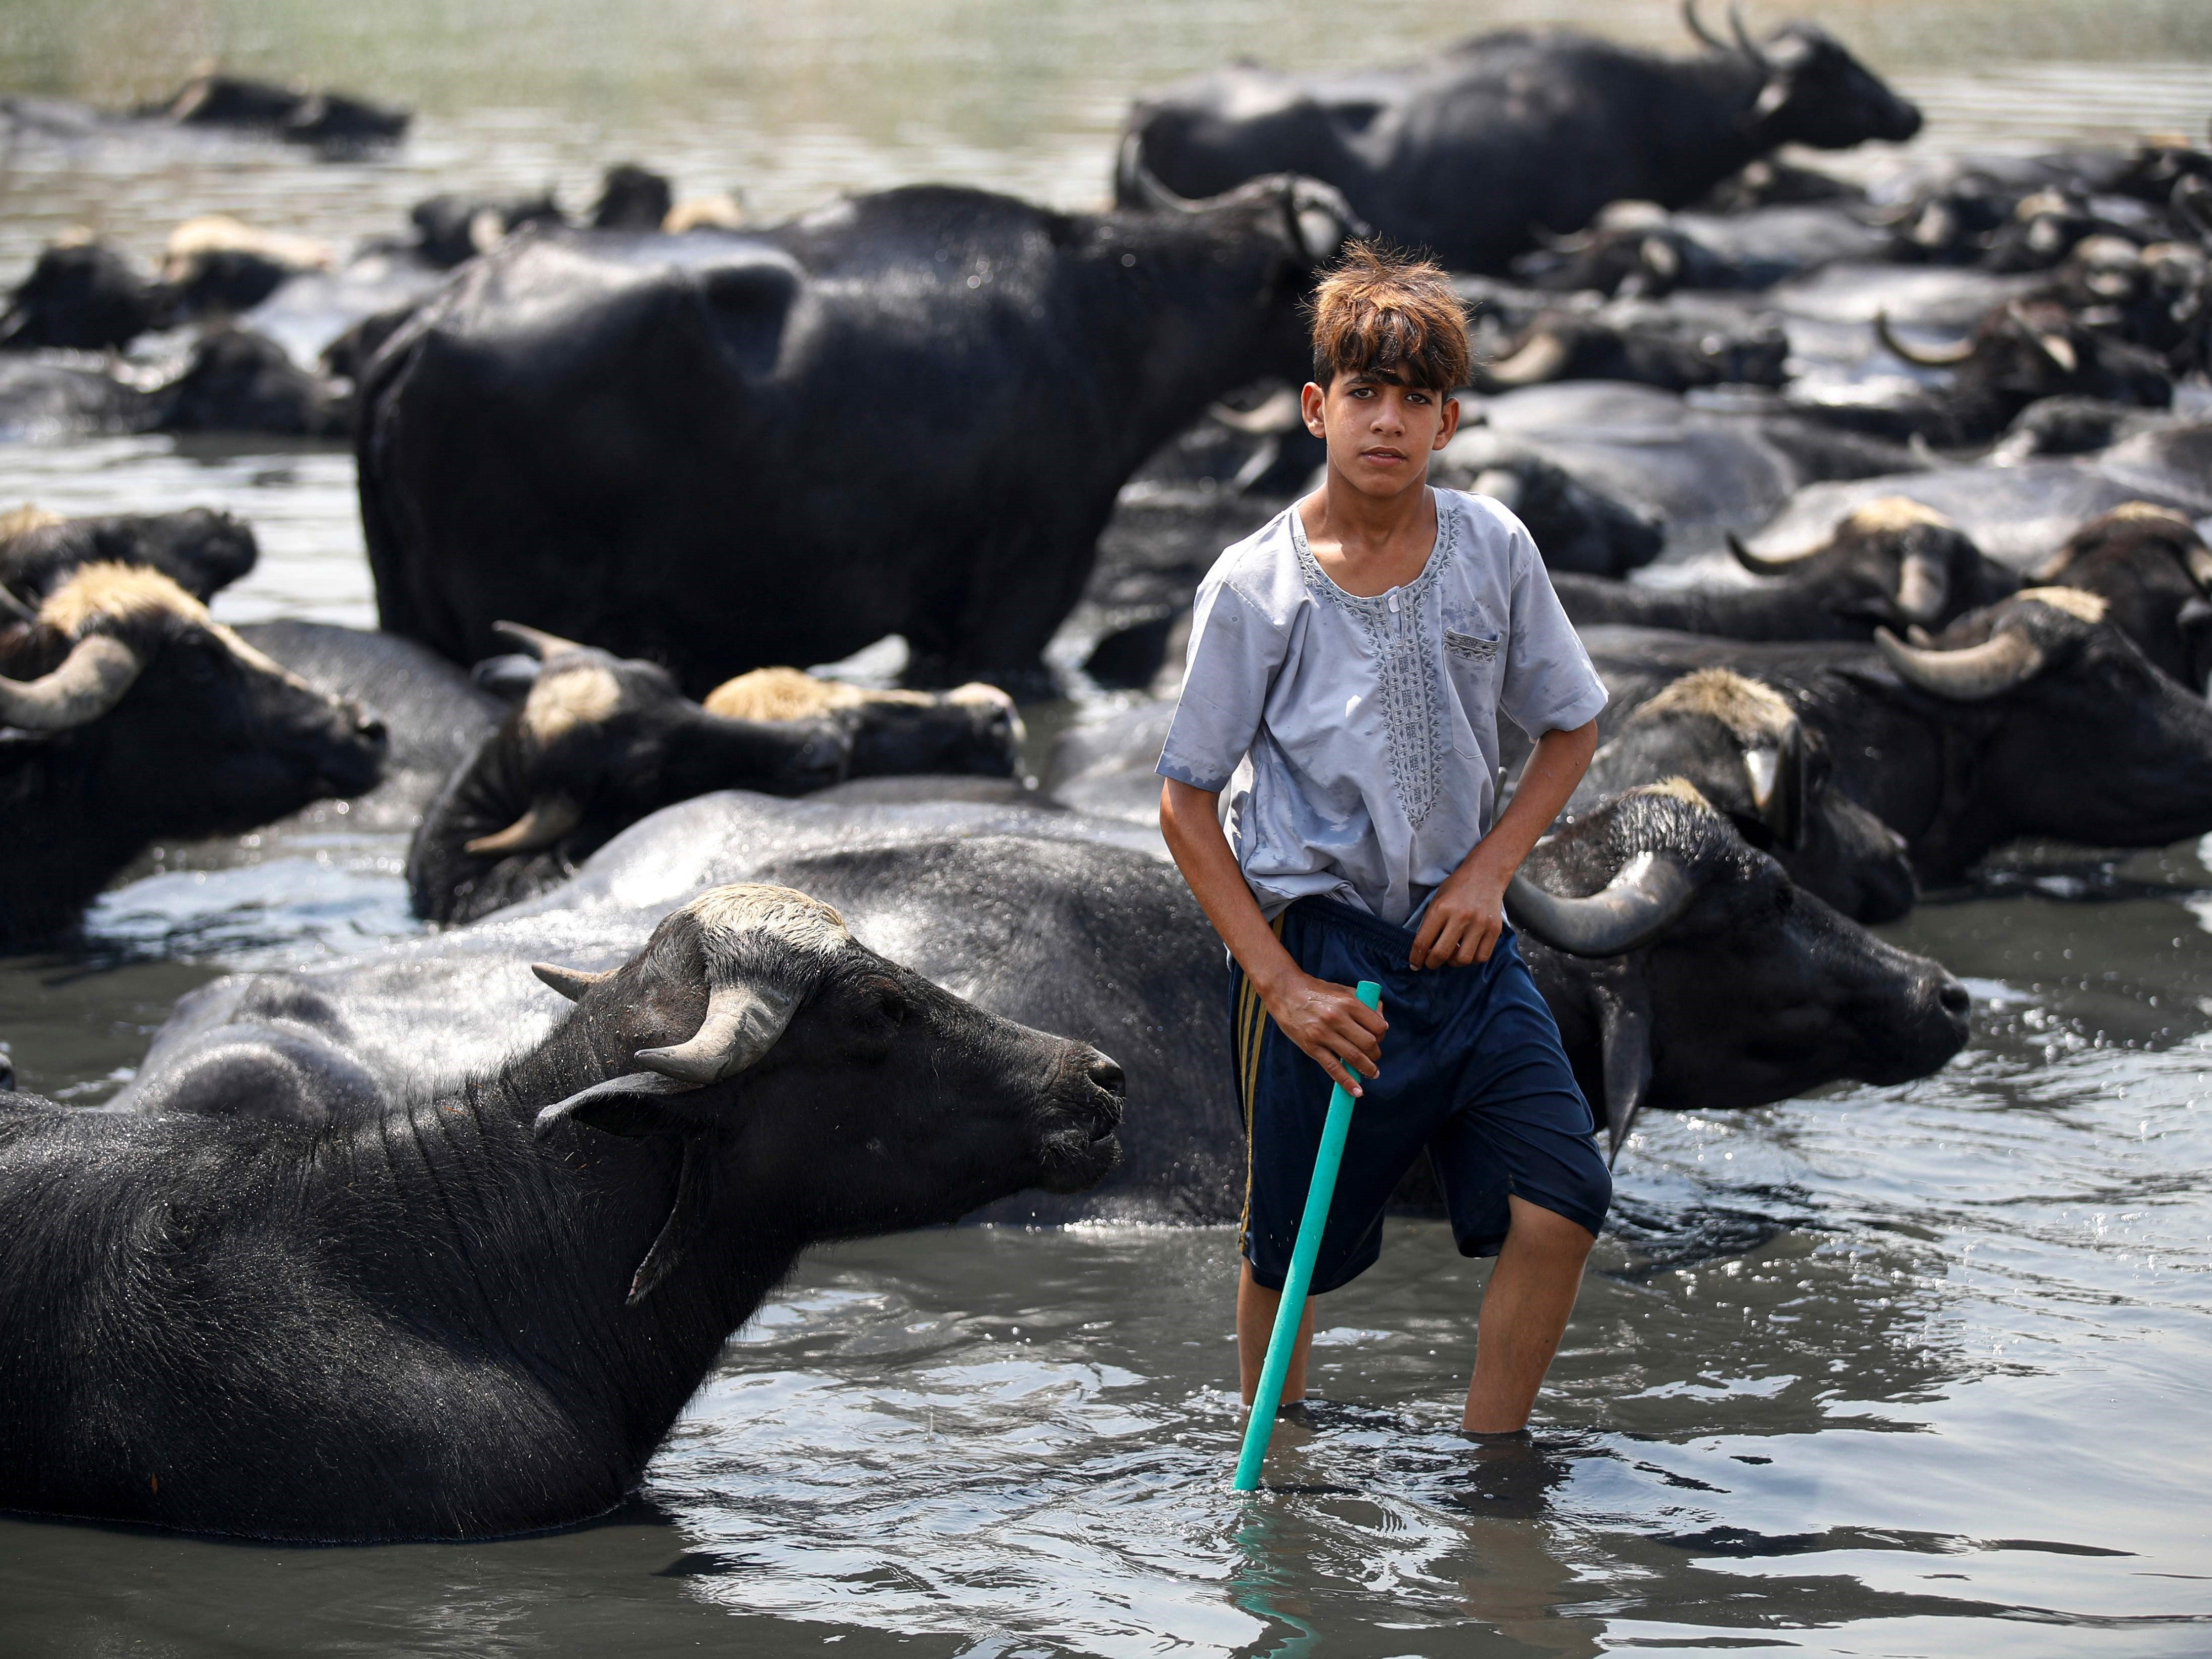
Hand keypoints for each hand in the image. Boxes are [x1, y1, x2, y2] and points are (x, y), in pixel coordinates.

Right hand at [1260, 970, 1386, 1095]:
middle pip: (1368, 1044)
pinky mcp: (1311, 1046)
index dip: (1382, 1035)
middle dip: (1375, 1054)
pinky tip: (1356, 1091)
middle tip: (1374, 1057)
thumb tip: (1382, 1020)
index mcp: (1348, 1002)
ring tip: (1372, 1073)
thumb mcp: (1342, 990)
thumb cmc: (1316, 990)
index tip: (1379, 1039)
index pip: (1377, 1026)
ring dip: (1367, 1069)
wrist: (1284, 991)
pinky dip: (1347, 1081)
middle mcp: (1337, 1017)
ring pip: (1354, 1057)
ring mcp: (1323, 1033)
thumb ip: (1363, 1002)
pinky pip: (1333, 1067)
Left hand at [1410, 854, 1508, 969]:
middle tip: (1431, 963)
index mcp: (1441, 908)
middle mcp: (1461, 917)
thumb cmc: (1457, 887)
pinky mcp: (1495, 930)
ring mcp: (1480, 924)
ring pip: (1463, 959)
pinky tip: (1467, 951)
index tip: (1415, 964)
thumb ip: (1430, 923)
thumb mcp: (1437, 900)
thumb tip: (1424, 949)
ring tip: (1451, 955)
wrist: (1486, 874)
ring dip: (1453, 962)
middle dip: (1432, 963)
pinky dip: (1472, 959)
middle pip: (1442, 953)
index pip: (1423, 941)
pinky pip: (1481, 956)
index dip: (1416, 957)